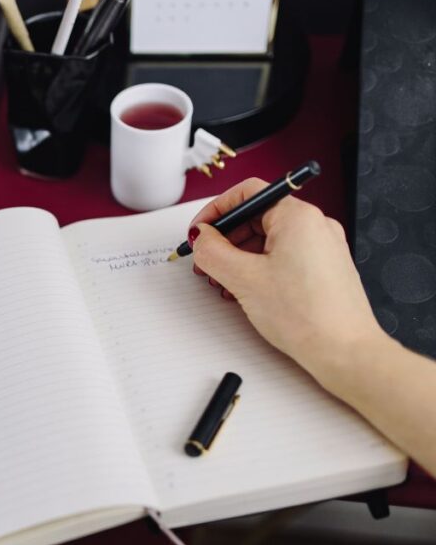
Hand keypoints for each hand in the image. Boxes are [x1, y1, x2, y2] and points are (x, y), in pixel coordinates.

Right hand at [188, 178, 387, 386]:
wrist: (344, 351)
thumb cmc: (307, 316)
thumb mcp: (243, 279)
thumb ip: (213, 252)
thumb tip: (202, 238)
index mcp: (297, 217)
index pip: (247, 193)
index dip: (216, 210)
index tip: (200, 231)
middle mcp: (314, 225)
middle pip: (257, 216)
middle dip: (226, 238)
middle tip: (207, 261)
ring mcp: (322, 246)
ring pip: (269, 238)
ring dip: (240, 255)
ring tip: (225, 281)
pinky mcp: (323, 267)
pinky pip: (283, 255)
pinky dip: (259, 267)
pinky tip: (247, 290)